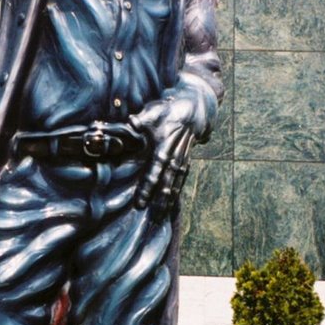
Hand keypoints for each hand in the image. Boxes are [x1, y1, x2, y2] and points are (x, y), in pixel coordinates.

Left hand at [130, 86, 216, 215]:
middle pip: (168, 181)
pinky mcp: (187, 158)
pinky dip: (177, 192)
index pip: (156, 169)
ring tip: (162, 216)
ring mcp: (183, 157)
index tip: (140, 202)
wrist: (194, 106)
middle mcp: (176, 155)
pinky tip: (172, 205)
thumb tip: (131, 123)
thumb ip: (141, 120)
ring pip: (176, 182)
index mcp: (166, 145)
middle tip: (153, 217)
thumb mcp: (153, 111)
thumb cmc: (169, 109)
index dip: (148, 186)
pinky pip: (182, 178)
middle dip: (160, 200)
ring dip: (169, 199)